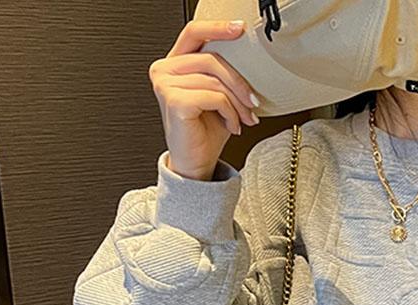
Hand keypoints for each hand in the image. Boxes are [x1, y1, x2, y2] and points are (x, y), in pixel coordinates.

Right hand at [148, 19, 261, 180]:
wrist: (195, 164)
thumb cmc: (204, 132)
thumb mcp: (218, 96)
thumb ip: (223, 75)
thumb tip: (250, 61)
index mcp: (174, 64)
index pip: (194, 34)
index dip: (217, 28)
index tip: (240, 29)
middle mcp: (164, 70)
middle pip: (212, 59)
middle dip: (239, 83)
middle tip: (253, 103)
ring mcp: (165, 85)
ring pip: (216, 80)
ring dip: (238, 103)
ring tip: (243, 119)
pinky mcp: (174, 101)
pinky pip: (214, 96)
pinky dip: (230, 113)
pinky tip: (231, 126)